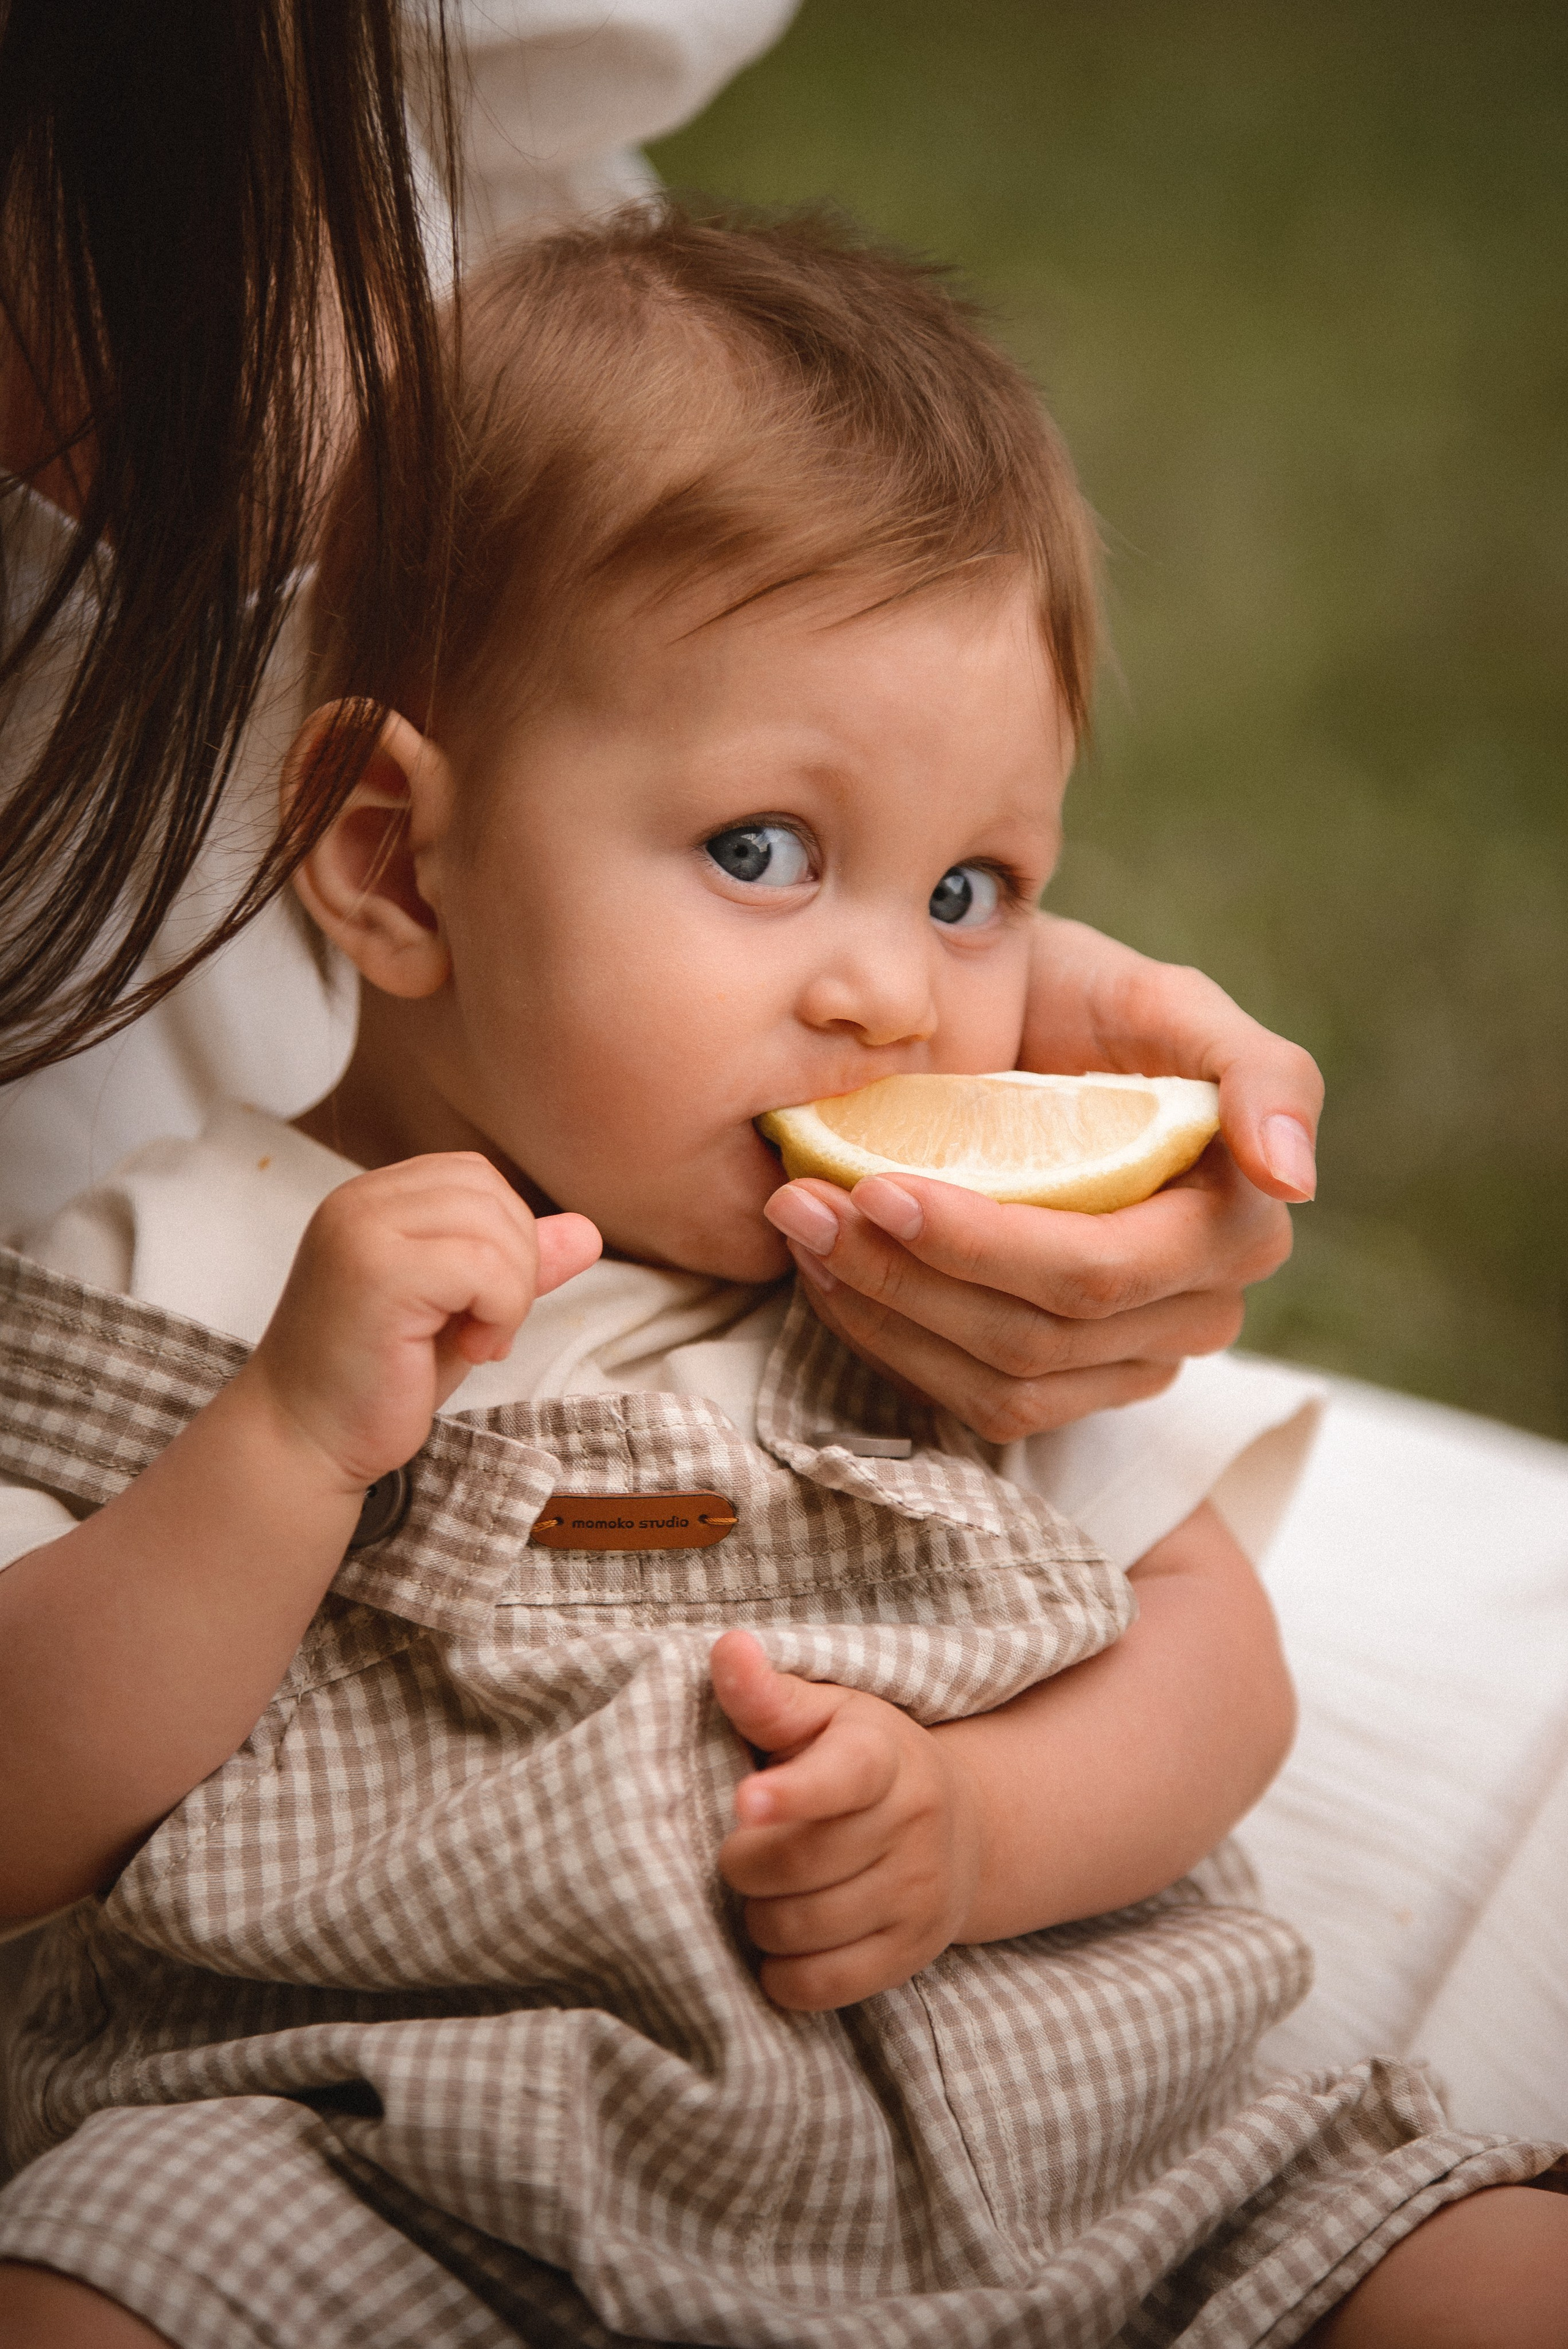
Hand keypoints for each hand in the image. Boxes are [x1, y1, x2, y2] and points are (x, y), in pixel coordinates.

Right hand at [240, 1153, 600, 1491]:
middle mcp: (358, 1202)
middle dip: (516, 1263)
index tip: (481, 1305)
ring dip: (510, 1294)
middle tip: (484, 1328)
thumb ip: (516, 1264)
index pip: (475, 1177)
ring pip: (495, 1227)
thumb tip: (587, 1231)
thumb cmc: (377, 1382)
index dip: (505, 1237)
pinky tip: (468, 1351)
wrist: (305, 1443)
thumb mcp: (461, 1310)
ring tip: (474, 1341)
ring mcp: (363, 1232)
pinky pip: (486, 1268)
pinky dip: (500, 1313)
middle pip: (490, 1192)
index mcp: (371, 1200)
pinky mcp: (378, 1273)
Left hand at [712, 1629, 979, 2010]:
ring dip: (758, 1917)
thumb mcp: (824, 1714)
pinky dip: (782, 1973)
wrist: (961, 1825)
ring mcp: (918, 1894)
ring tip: (765, 1890)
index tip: (744, 1800)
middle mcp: (912, 1824)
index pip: (840, 1776)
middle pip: (794, 1864)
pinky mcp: (910, 1954)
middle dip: (742, 1863)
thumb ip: (769, 1694)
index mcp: (881, 1756)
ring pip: (799, 1928)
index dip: (791, 1792)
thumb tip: (726, 1649)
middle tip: (742, 1848)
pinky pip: (820, 1987)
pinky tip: (783, 1942)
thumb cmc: (861, 1759)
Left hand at [762, 912, 1319, 1445]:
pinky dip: (891, 1345)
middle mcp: (1197, 1310)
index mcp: (1235, 1227)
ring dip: (885, 1314)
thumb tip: (1290, 1181)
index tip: (878, 1186)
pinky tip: (831, 1277)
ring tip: (802, 1231)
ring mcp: (1132, 1361)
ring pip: (1005, 1381)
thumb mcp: (1167, 1000)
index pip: (1101, 1274)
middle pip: (1041, 1335)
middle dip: (910, 1275)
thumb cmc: (1084, 1001)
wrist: (1014, 1017)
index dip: (984, 1246)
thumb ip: (1259, 1070)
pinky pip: (980, 1403)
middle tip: (804, 1204)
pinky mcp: (1065, 1388)